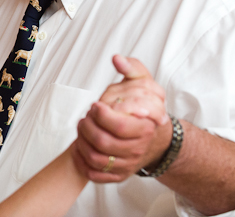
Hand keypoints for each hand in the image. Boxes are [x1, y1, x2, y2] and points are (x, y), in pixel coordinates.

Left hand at [73, 55, 169, 182]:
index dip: (101, 115)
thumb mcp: (143, 83)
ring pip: (96, 159)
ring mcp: (128, 164)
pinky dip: (82, 162)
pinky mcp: (118, 175)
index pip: (119, 126)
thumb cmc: (144, 109)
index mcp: (145, 127)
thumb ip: (132, 68)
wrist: (155, 138)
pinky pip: (95, 174)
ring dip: (82, 143)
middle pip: (103, 142)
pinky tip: (80, 147)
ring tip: (82, 128)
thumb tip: (117, 59)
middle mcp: (138, 148)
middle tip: (85, 117)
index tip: (95, 105)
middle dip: (87, 127)